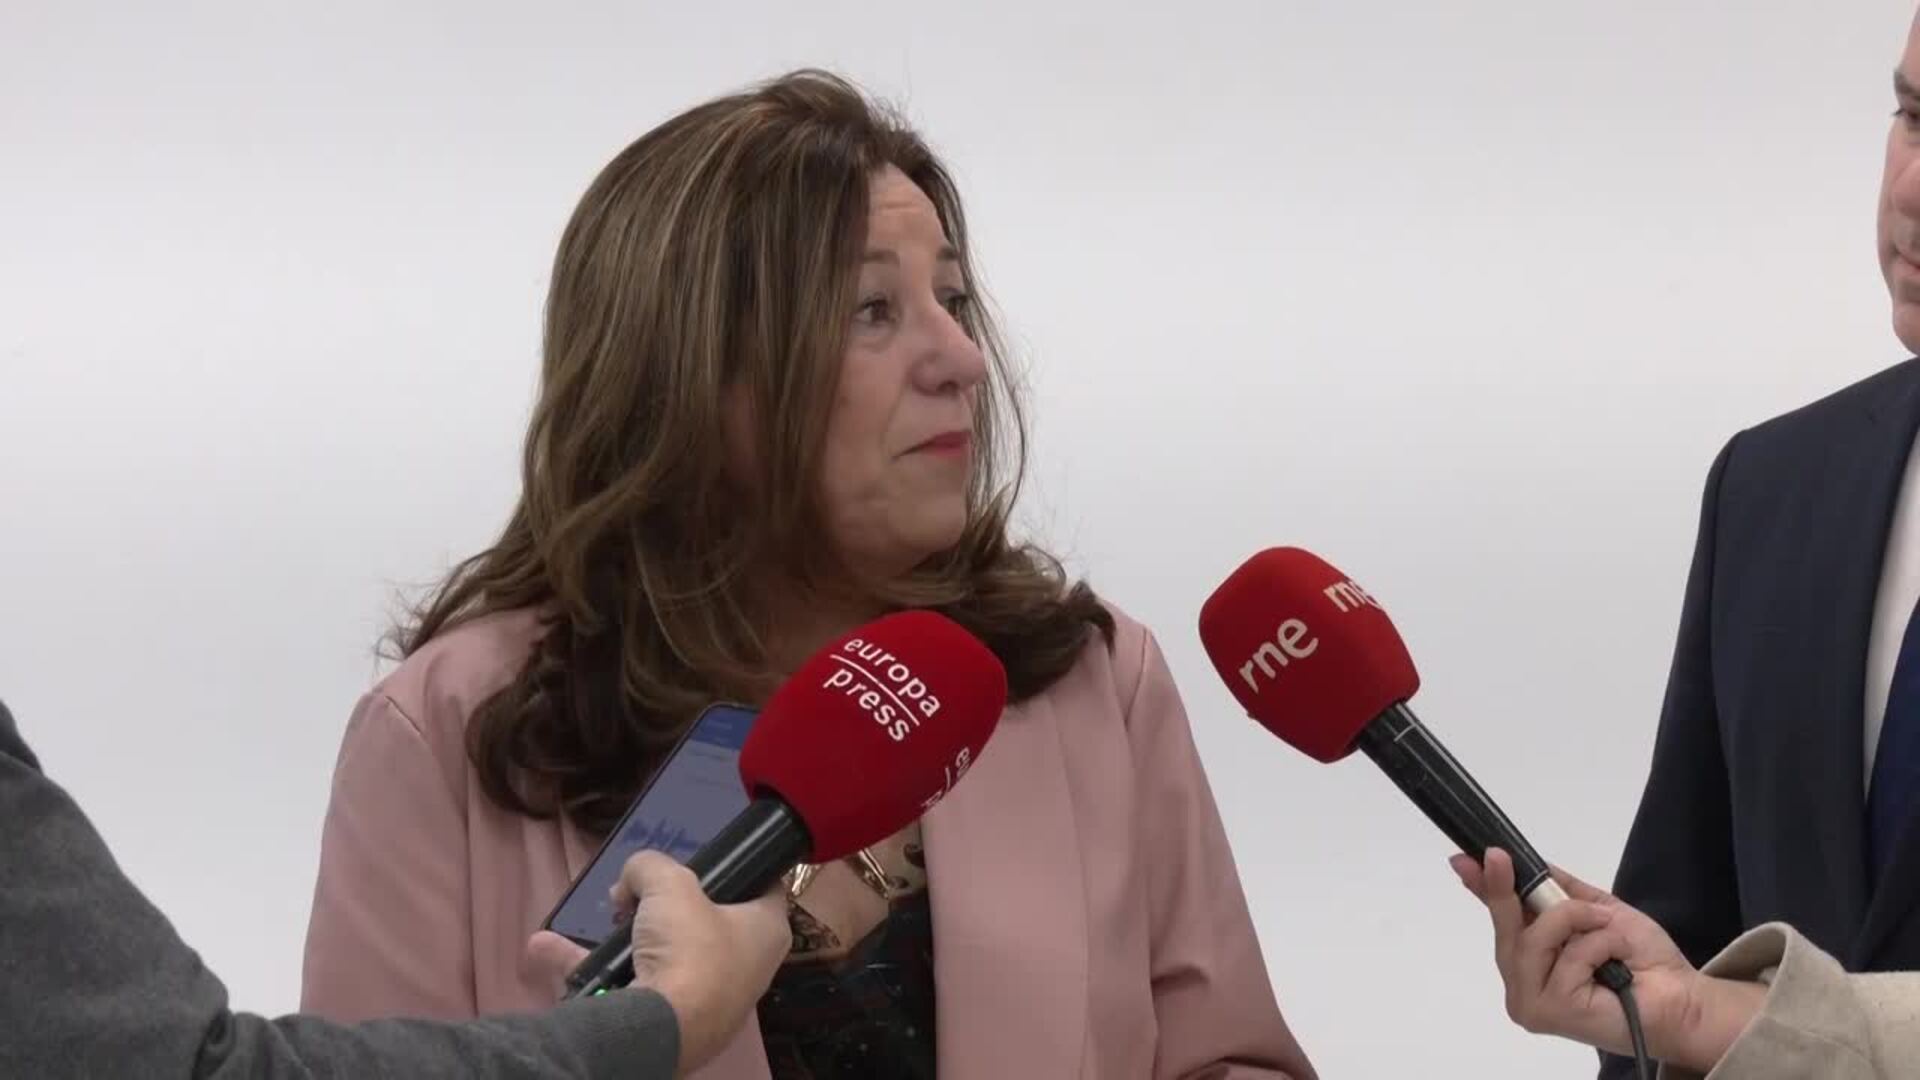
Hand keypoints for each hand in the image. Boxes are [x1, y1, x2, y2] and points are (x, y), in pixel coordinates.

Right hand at [611, 852, 792, 1073]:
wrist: (658, 1031)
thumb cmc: (688, 950)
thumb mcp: (671, 885)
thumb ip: (650, 866)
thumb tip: (633, 879)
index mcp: (767, 932)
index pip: (761, 886)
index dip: (733, 867)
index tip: (700, 857)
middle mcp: (745, 967)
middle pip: (703, 919)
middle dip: (662, 902)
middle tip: (635, 890)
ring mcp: (707, 998)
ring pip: (664, 952)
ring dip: (625, 934)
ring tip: (605, 912)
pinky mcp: (670, 1021)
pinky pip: (630, 982)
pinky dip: (595, 966)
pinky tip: (549, 947)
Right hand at [1450, 848, 1757, 1070]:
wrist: (1680, 997)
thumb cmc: (1642, 958)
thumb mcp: (1595, 909)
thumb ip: (1557, 890)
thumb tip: (1518, 859)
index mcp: (1530, 962)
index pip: (1498, 920)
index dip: (1481, 888)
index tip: (1462, 858)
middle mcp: (1520, 985)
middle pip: (1505, 927)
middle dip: (1507, 889)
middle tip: (1498, 855)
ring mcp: (1529, 1001)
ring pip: (1533, 938)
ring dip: (1576, 920)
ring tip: (1608, 928)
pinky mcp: (1548, 1011)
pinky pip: (1565, 957)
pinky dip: (1596, 946)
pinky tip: (1615, 962)